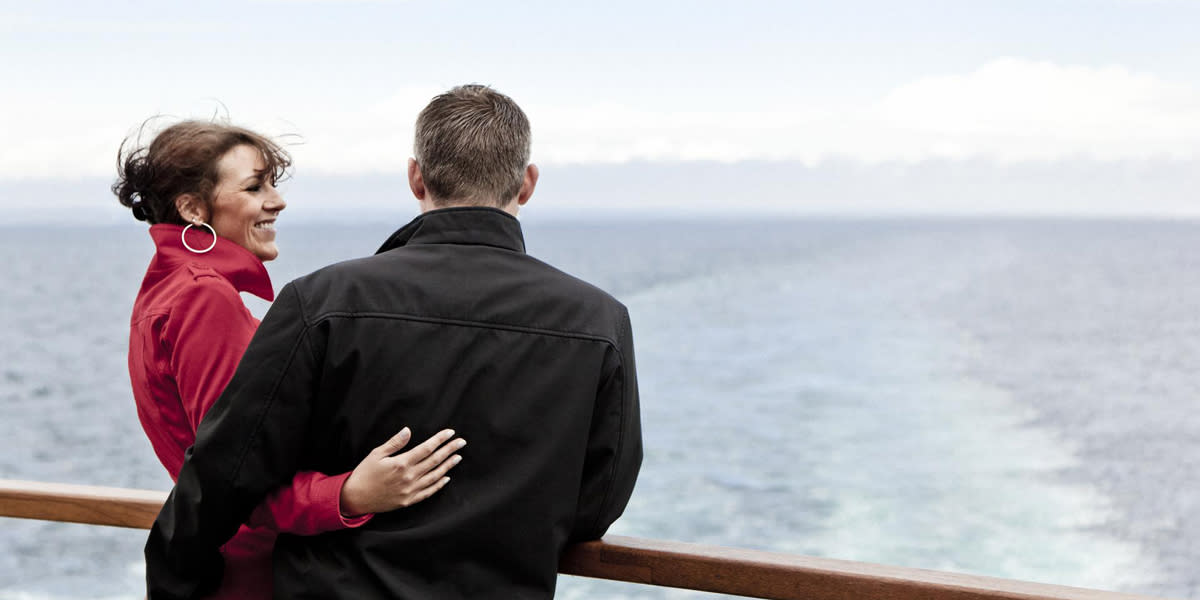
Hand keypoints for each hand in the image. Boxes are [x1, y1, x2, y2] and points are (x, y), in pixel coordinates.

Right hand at [339, 427, 464, 516]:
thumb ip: (395, 442)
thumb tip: (408, 430)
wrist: (355, 498)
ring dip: (448, 466)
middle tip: (462, 442)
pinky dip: (439, 484)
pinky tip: (447, 477)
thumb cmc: (364, 473)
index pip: (427, 448)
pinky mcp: (409, 500)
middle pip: (435, 460)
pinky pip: (428, 492)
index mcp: (401, 463)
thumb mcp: (377, 454)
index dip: (440, 439)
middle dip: (450, 450)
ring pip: (435, 476)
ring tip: (458, 457)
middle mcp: (409, 477)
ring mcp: (410, 490)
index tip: (450, 432)